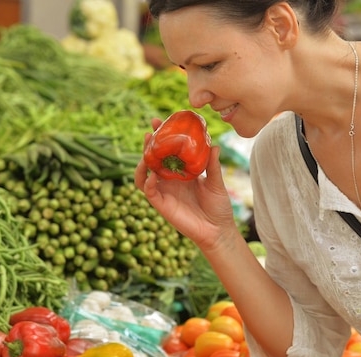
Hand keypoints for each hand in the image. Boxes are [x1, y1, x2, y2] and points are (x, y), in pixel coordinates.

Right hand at [135, 119, 236, 251]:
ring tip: (147, 151)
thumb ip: (213, 165)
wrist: (218, 230)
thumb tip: (214, 145)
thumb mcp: (217, 183)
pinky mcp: (162, 205)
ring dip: (142, 162)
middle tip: (150, 131)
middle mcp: (170, 180)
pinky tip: (153, 174)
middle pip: (152, 160)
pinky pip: (149, 191)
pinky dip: (148, 181)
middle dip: (149, 145)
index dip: (162, 137)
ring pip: (144, 174)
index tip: (160, 122)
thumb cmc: (218, 207)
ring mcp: (164, 192)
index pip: (168, 151)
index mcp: (181, 172)